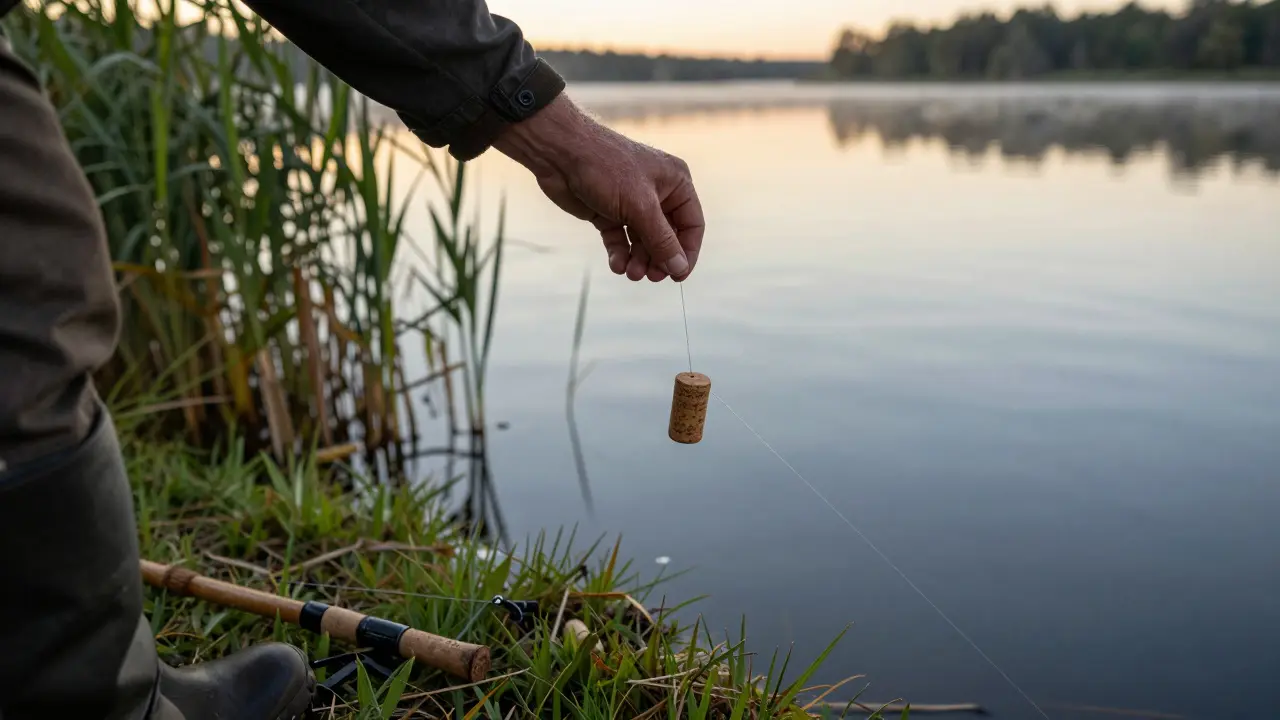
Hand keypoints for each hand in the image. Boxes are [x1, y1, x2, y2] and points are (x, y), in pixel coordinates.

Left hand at [493, 94, 703, 281]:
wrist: (560, 153)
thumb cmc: (606, 168)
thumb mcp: (640, 207)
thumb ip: (662, 240)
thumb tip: (679, 268)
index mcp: (675, 182)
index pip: (691, 225)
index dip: (687, 253)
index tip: (677, 277)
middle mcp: (657, 193)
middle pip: (667, 237)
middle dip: (658, 258)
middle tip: (648, 276)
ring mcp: (632, 203)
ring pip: (642, 242)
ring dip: (638, 260)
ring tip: (630, 273)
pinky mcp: (609, 212)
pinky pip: (620, 239)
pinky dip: (620, 253)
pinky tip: (616, 264)